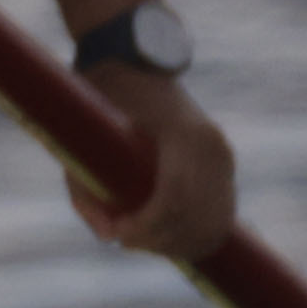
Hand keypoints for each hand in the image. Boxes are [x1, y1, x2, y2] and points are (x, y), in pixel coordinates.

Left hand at [65, 65, 241, 270]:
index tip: (119, 236)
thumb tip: (108, 237)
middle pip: (197, 216)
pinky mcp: (225, 165)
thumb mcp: (81, 141)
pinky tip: (168, 239)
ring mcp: (225, 157)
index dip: (148, 226)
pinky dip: (197, 234)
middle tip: (124, 241)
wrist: (135, 64)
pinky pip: (221, 213)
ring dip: (179, 243)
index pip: (174, 198)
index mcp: (184, 136)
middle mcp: (213, 147)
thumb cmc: (102, 99)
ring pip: (215, 221)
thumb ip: (88, 192)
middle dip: (160, 240)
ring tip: (142, 241)